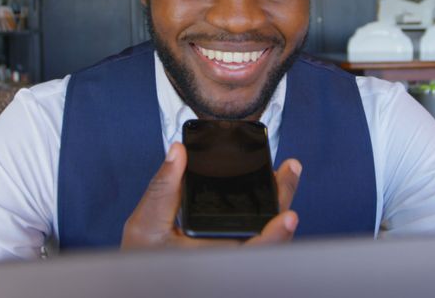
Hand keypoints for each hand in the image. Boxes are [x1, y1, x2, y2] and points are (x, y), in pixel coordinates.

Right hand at [121, 142, 302, 248]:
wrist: (144, 281)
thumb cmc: (144, 259)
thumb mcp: (146, 226)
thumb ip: (162, 191)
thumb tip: (177, 153)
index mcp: (212, 260)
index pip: (254, 251)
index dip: (276, 236)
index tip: (288, 217)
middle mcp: (228, 263)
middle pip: (271, 240)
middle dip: (282, 201)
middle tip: (290, 170)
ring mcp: (233, 260)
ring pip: (268, 239)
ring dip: (276, 207)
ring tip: (284, 174)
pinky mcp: (232, 254)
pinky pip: (257, 238)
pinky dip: (266, 216)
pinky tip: (267, 191)